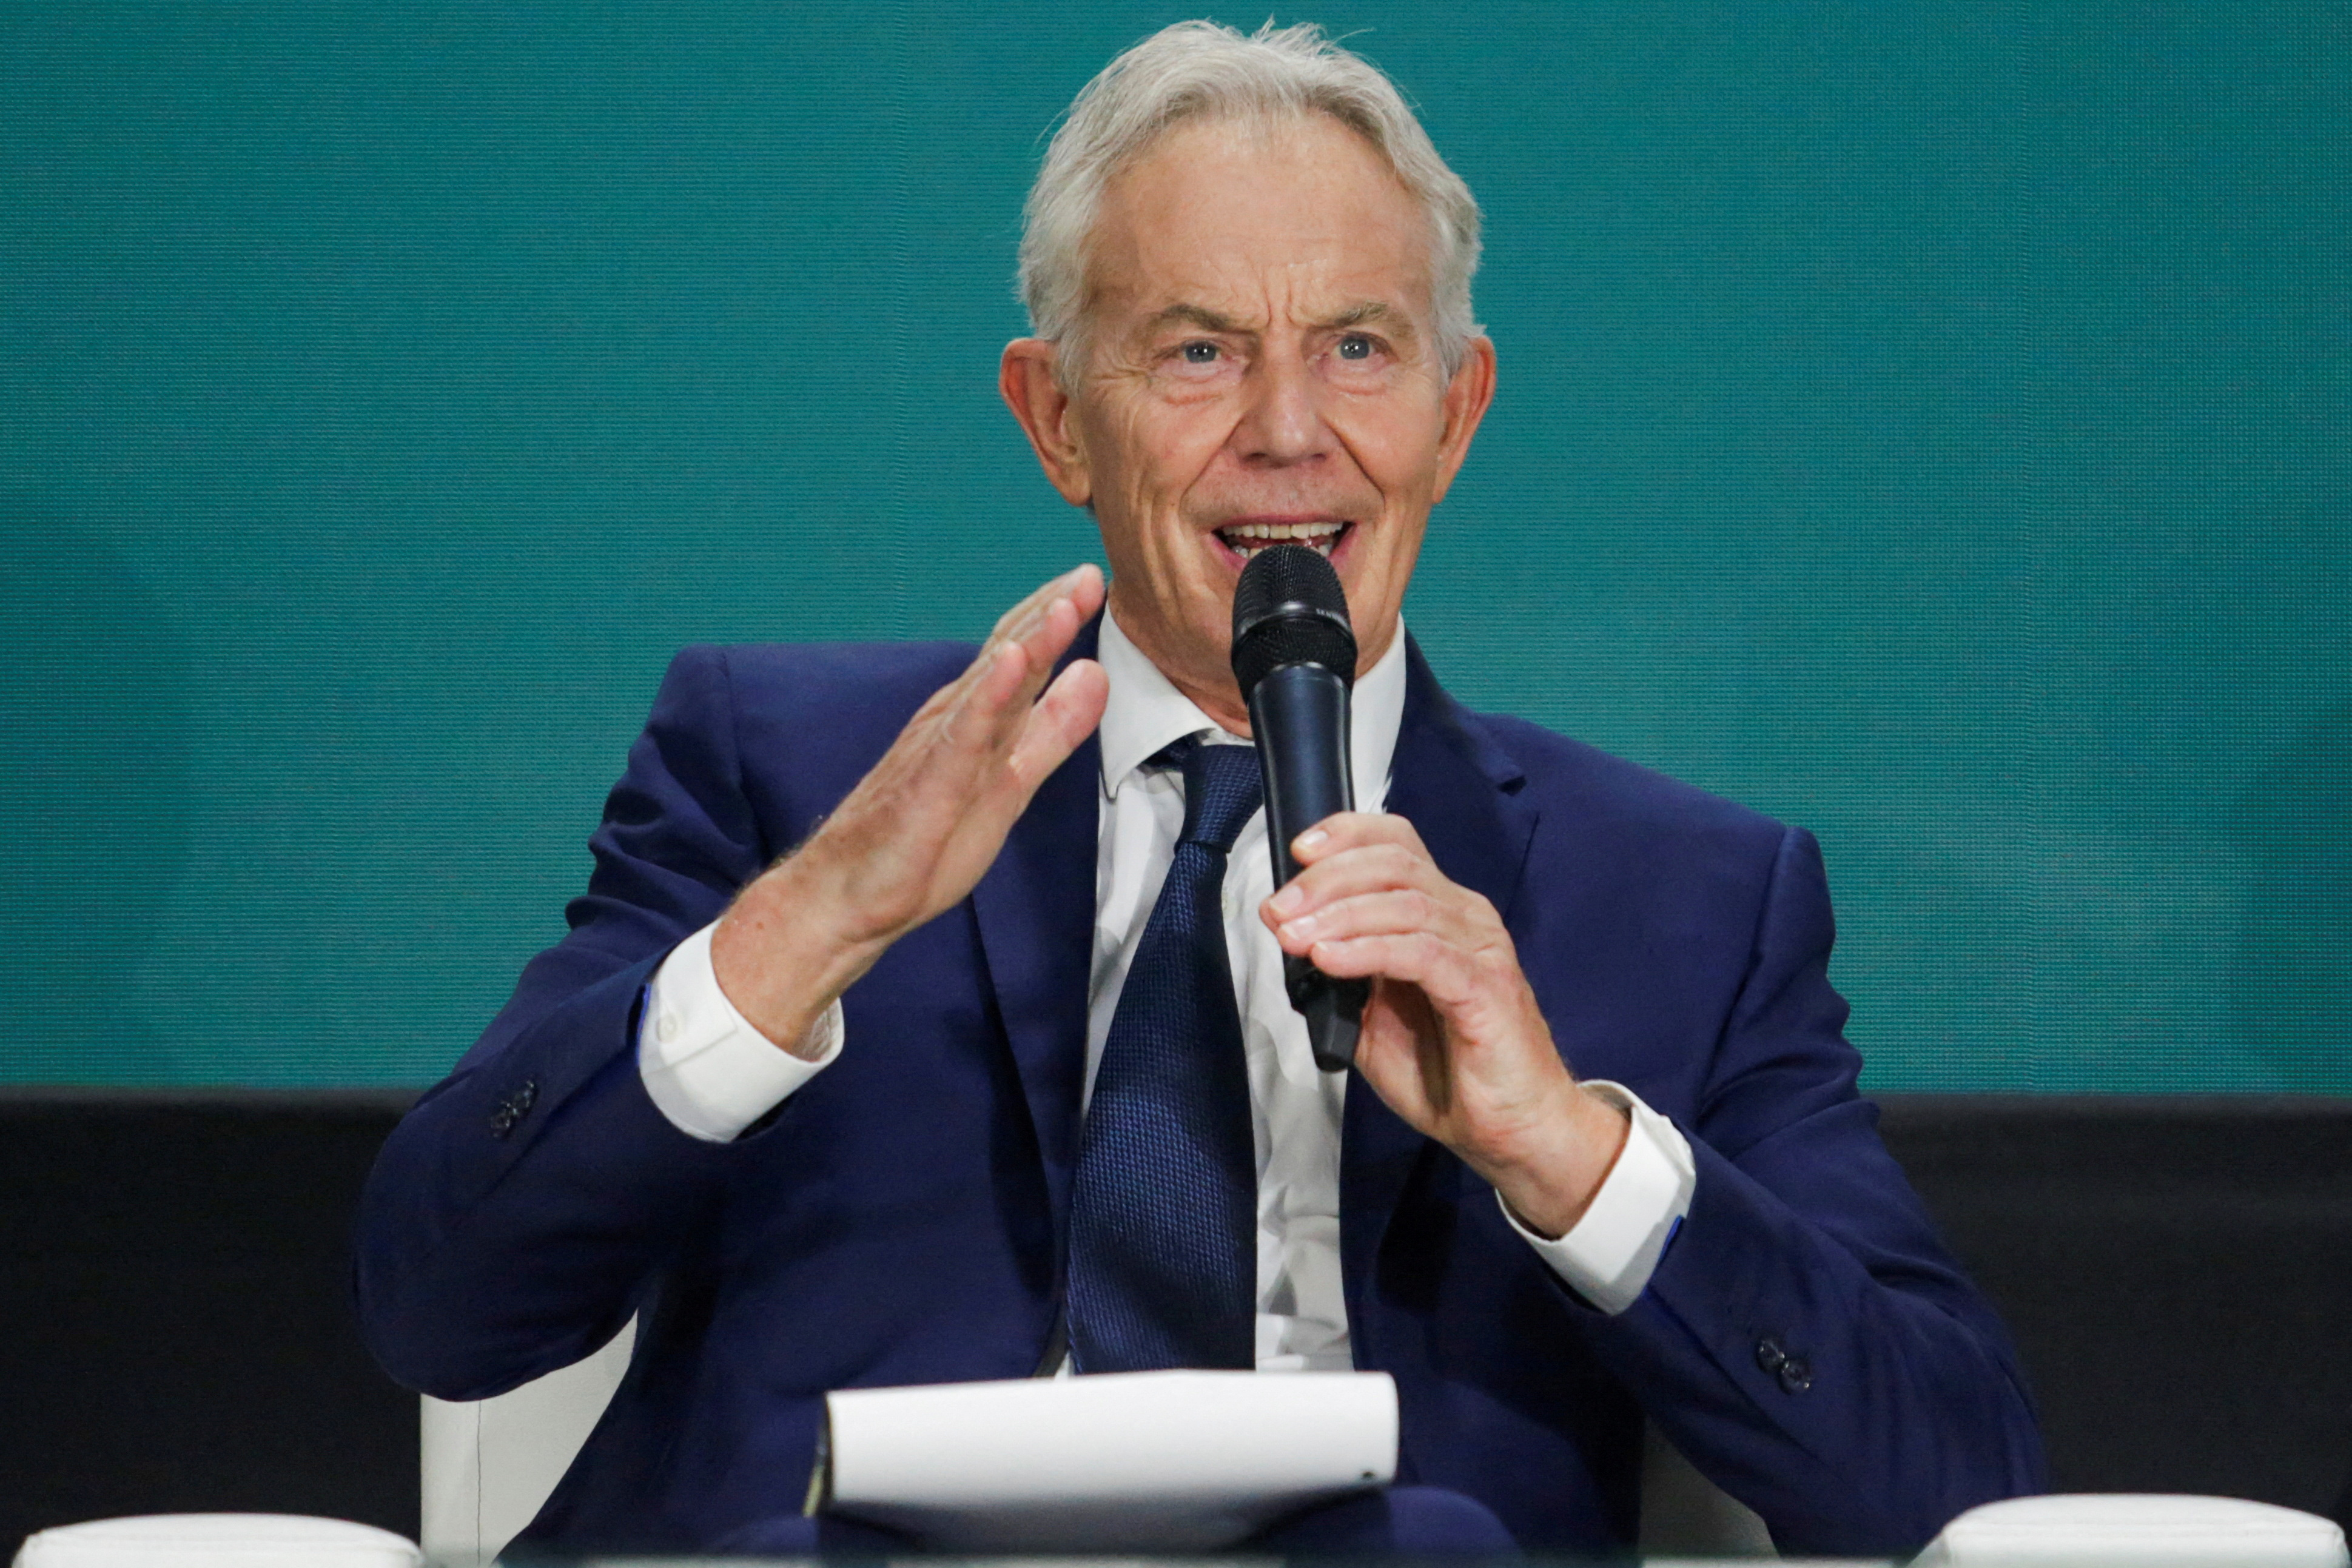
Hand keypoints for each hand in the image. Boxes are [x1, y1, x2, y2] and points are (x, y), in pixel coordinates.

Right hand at [713, 565, 1109, 1054]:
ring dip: (1027, 642)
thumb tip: (1094, 675)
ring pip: (989, 687)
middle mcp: (954, 720)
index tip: (1091, 578)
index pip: (1020, 657)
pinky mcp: (929, 784)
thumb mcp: (1012, 782)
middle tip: (1087, 573)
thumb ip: (1052, 731)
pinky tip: (1013, 664)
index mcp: (976, 720)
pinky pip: (963, 735)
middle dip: (1048, 613)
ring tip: (1063, 604)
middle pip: (1007, 657)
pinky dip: (989, 697)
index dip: (1056, 618)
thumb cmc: (925, 843)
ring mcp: (938, 748)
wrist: (850, 899)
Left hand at [1260, 812, 1629, 1236]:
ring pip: (1405, 904)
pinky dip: (1368, 950)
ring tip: (1295, 939)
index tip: (1297, 852)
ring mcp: (1480, 949)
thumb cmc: (1448, 1073)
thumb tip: (1296, 939)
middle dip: (1326, 880)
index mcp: (1441, 914)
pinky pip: (1421, 953)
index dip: (1347, 835)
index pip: (1397, 844)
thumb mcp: (1375, 1017)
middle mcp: (1465, 918)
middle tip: (1279, 910)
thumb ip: (1345, 974)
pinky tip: (1331, 960)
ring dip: (1338, 916)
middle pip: (1394, 864)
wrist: (1510, 1130)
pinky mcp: (1485, 987)